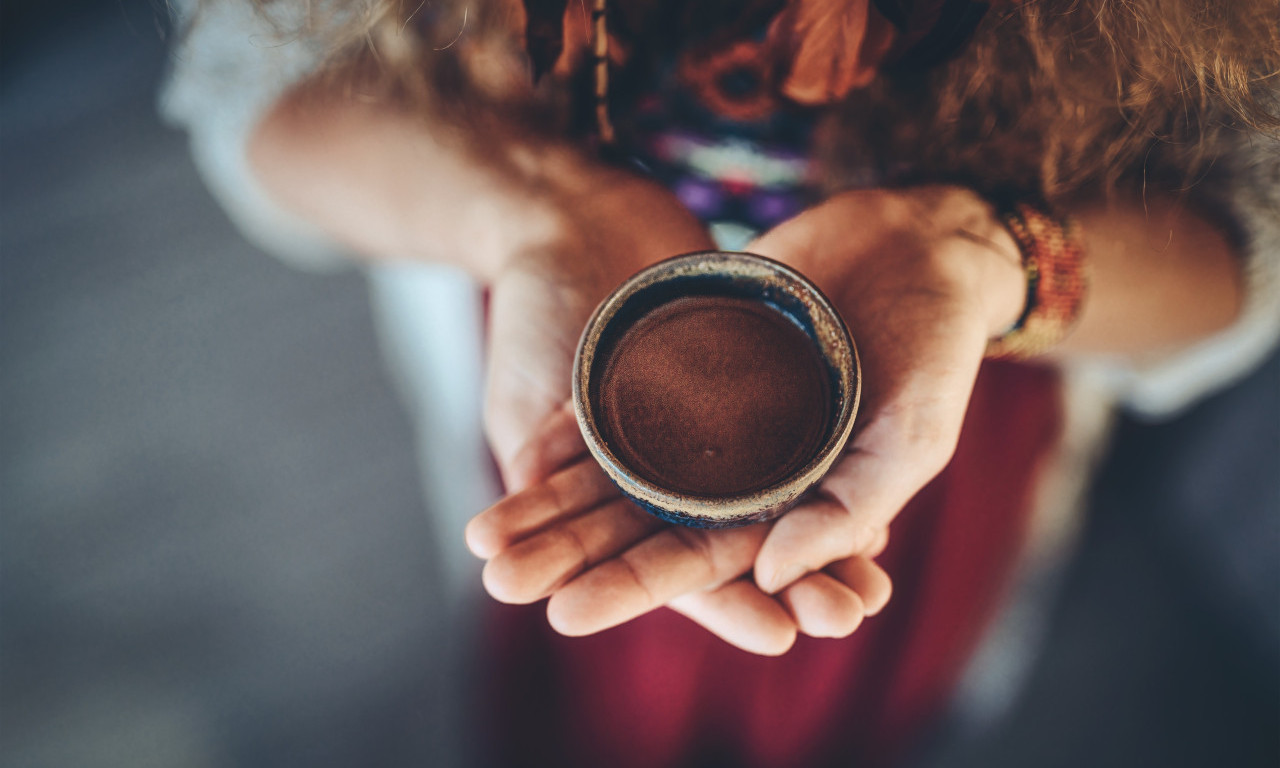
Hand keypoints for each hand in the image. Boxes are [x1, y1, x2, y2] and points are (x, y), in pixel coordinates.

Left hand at [471, 186, 1015, 653]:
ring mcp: (712, 412)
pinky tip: (520, 447)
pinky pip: (624, 392)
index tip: (566, 614)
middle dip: (573, 554)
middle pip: (641, 520)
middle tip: (501, 580)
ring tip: (485, 530)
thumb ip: (848, 510)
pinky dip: (576, 422)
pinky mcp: (692, 354)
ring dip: (556, 499)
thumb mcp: (909, 439)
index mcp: (789, 506)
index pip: (702, 561)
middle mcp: (741, 468)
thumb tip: (771, 578)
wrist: (920, 245)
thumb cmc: (937, 353)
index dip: (636, 587)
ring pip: (620, 465)